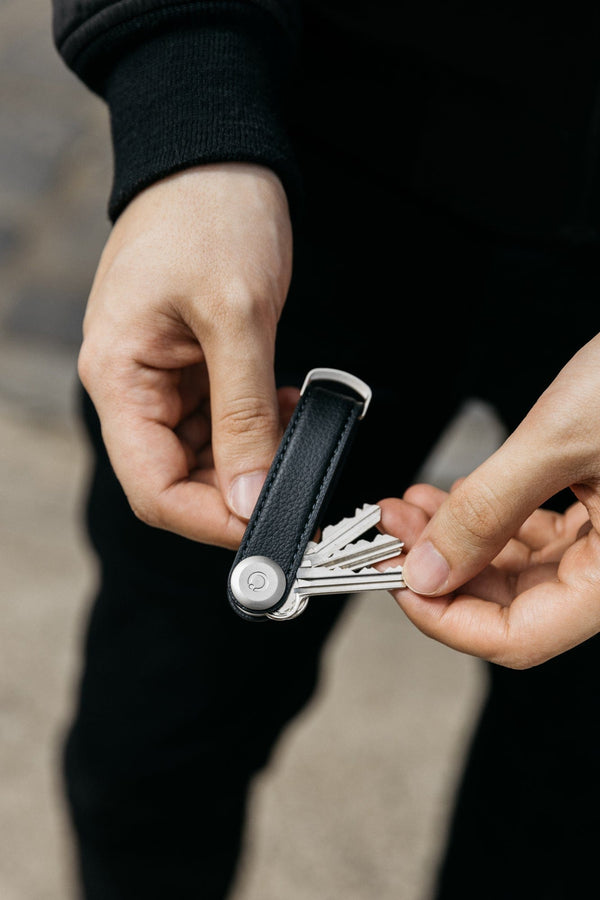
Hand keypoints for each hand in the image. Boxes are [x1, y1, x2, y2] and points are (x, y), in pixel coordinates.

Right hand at [78, 162, 296, 548]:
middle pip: (179, 480)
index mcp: (120, 378)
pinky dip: (259, 426)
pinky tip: (287, 405)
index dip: (209, 521)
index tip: (270, 531)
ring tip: (297, 428)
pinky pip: (224, 422)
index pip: (153, 487)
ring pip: (207, 456)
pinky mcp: (194, 368)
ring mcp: (164, 380)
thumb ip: (244, 415)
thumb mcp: (236, 317)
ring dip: (256, 457)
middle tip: (300, 488)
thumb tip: (252, 497)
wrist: (216, 154)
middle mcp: (133, 388)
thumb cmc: (211, 215)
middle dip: (241, 492)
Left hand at [378, 333, 599, 667]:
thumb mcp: (559, 441)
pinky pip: (531, 529)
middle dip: (439, 568)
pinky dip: (485, 515)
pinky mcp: (598, 503)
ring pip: (515, 563)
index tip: (397, 583)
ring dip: (454, 539)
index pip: (521, 635)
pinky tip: (450, 497)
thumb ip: (488, 511)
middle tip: (390, 536)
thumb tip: (428, 570)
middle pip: (511, 600)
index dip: (446, 619)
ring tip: (407, 511)